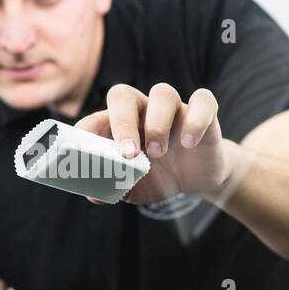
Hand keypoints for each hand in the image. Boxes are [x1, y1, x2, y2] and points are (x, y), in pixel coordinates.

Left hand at [74, 82, 233, 204]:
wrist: (198, 178)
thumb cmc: (161, 176)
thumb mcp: (137, 188)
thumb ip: (116, 188)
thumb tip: (94, 195)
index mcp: (120, 126)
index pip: (96, 119)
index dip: (86, 133)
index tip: (85, 156)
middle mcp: (144, 111)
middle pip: (123, 95)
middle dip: (122, 122)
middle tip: (127, 153)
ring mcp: (174, 109)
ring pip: (162, 93)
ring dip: (157, 124)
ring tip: (158, 154)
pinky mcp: (203, 113)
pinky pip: (203, 101)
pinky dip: (196, 120)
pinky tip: (189, 143)